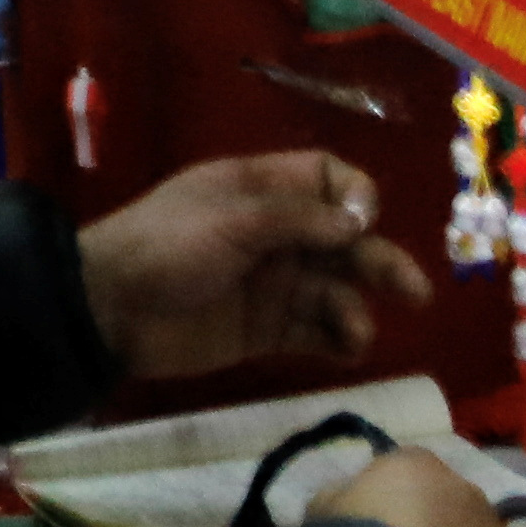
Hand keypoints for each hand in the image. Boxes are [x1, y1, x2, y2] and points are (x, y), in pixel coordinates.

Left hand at [77, 149, 430, 376]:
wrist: (111, 310)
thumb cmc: (166, 248)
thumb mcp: (230, 221)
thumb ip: (297, 219)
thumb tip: (360, 220)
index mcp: (258, 191)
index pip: (325, 178)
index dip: (354, 195)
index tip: (364, 220)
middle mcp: (274, 235)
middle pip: (345, 240)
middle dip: (380, 260)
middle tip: (414, 291)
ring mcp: (273, 284)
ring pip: (338, 291)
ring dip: (357, 309)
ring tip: (353, 332)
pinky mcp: (268, 330)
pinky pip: (319, 332)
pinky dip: (340, 339)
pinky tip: (345, 348)